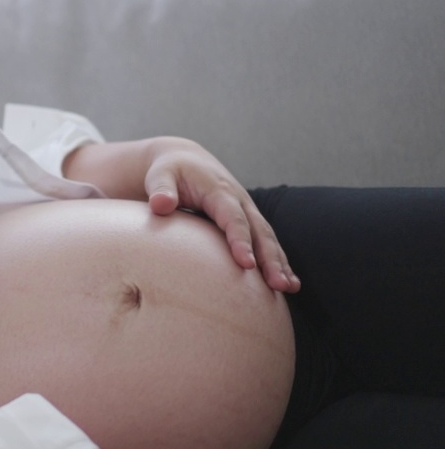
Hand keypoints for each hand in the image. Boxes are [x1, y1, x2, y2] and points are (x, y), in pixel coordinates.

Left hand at [142, 137, 300, 292]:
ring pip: (268, 238)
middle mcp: (240, 201)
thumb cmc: (169, 171)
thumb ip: (161, 190)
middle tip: (277, 284)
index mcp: (220, 191)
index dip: (240, 240)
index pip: (233, 218)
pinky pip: (267, 242)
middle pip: (259, 231)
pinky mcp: (248, 220)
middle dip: (270, 258)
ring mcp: (247, 211)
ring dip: (280, 263)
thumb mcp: (160, 176)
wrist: (186, 160)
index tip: (246, 264)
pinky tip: (288, 283)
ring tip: (289, 288)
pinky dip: (279, 262)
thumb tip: (160, 205)